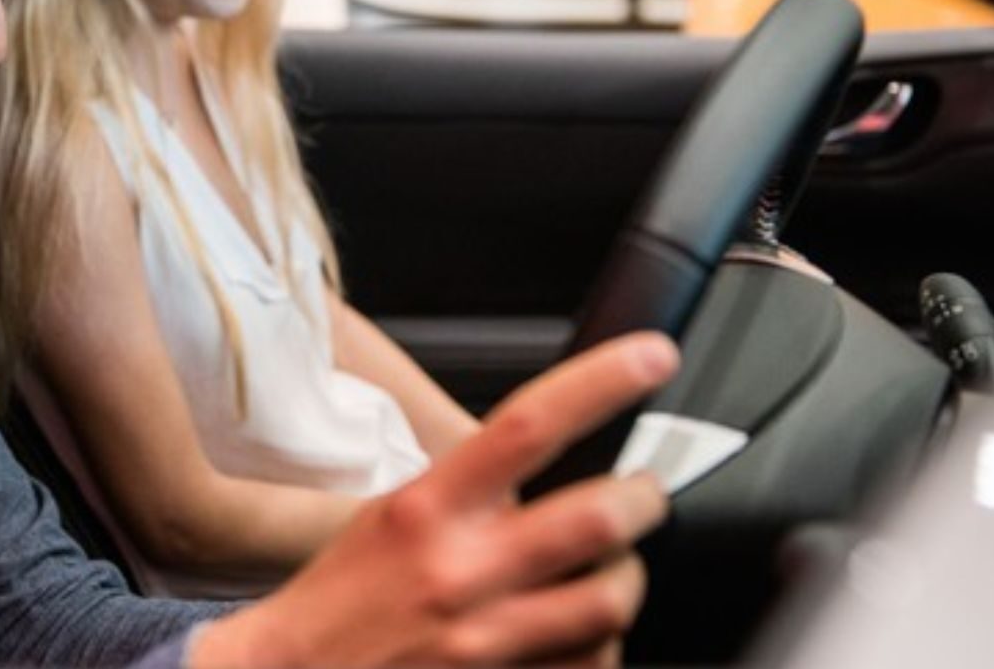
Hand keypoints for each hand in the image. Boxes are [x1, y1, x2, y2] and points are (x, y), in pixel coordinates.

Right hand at [191, 331, 679, 667]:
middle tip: (640, 495)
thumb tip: (550, 457)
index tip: (651, 355)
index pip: (528, 425)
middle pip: (598, 518)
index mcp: (428, 510)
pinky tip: (574, 636)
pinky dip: (598, 647)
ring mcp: (487, 643)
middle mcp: (460, 573)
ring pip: (610, 602)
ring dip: (623, 583)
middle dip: (641, 500)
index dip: (602, 383)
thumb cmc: (342, 600)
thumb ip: (468, 490)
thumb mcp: (394, 517)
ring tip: (608, 575)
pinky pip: (595, 665)